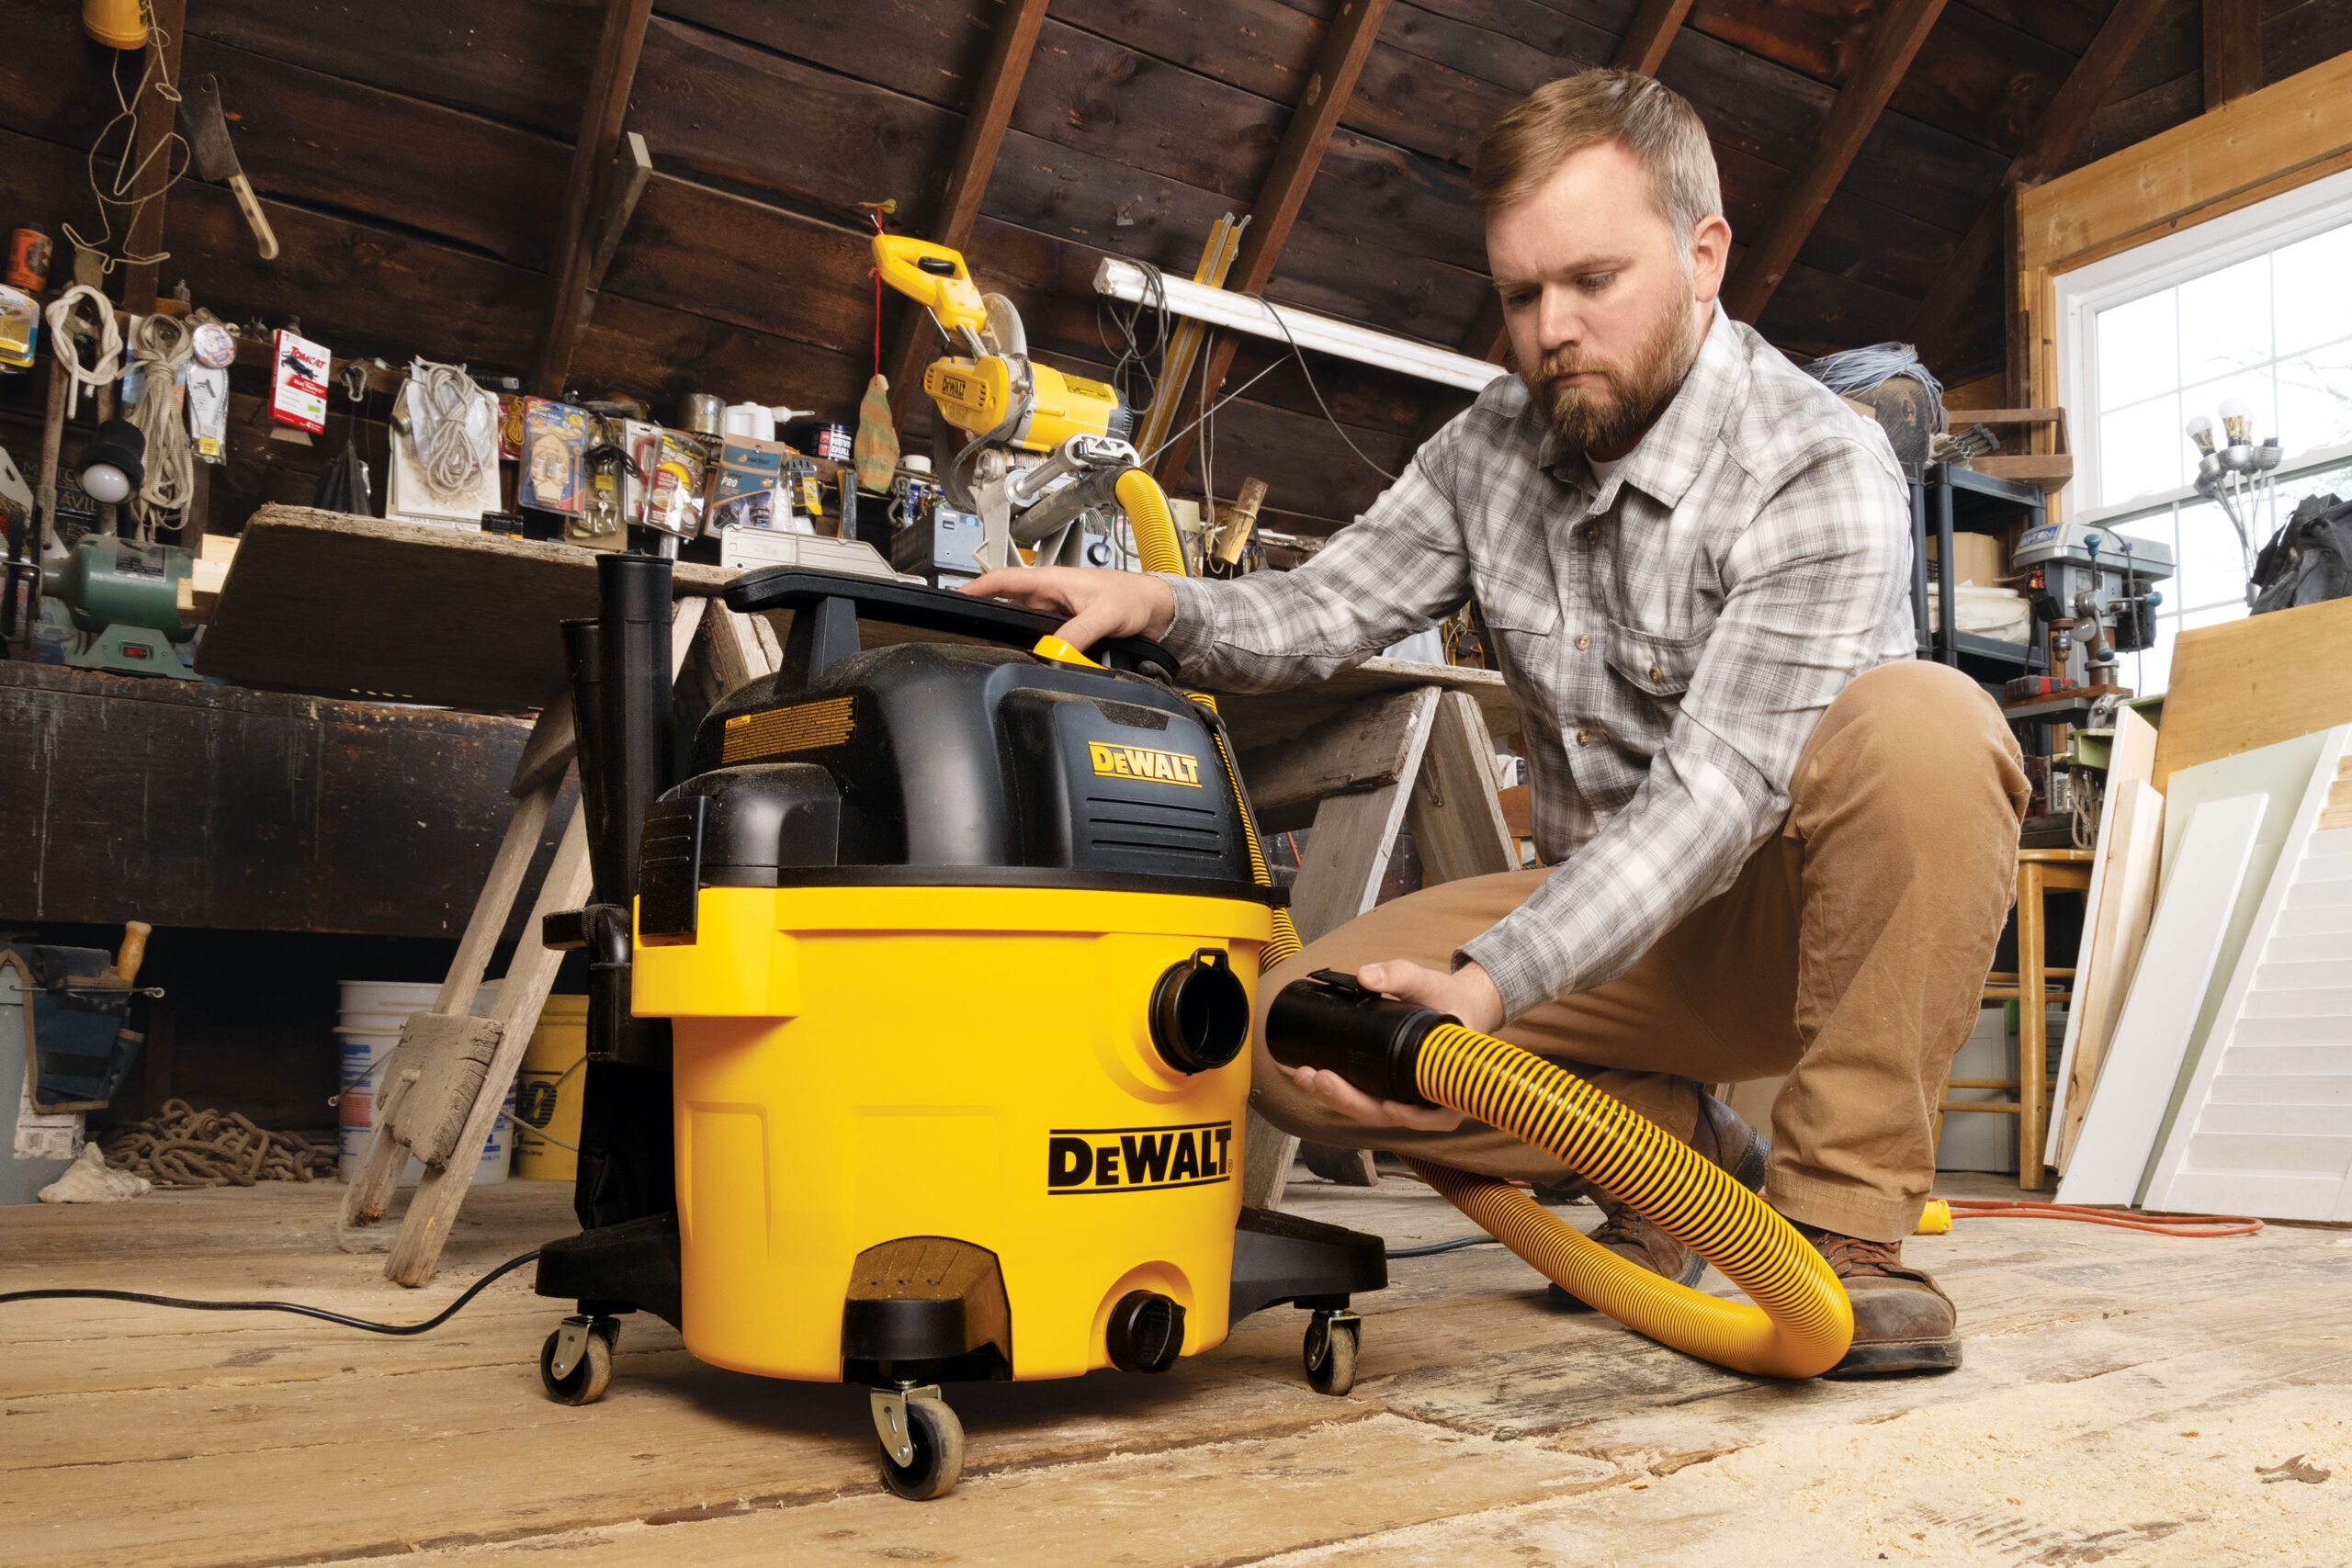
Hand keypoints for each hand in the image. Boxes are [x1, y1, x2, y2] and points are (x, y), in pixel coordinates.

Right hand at [961, 566, 1176, 652]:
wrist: (1155, 609)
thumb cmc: (1133, 598)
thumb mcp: (1104, 615)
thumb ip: (1077, 633)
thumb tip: (1052, 651)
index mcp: (1052, 580)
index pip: (1004, 580)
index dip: (976, 588)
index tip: (954, 597)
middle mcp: (1049, 593)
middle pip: (1005, 603)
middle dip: (983, 613)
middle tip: (959, 628)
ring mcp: (1054, 610)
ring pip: (1019, 621)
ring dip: (1004, 630)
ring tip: (983, 643)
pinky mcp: (1063, 625)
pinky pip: (1036, 634)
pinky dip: (1024, 642)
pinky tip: (1017, 652)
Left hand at [1287, 960, 1504, 1133]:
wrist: (1458, 1004)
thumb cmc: (1449, 999)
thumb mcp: (1429, 982)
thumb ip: (1399, 975)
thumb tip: (1365, 977)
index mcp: (1451, 1079)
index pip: (1435, 1114)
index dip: (1412, 1116)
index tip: (1389, 1105)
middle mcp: (1429, 1096)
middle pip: (1389, 1113)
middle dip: (1350, 1101)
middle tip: (1320, 1078)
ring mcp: (1407, 1095)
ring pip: (1371, 1110)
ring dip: (1336, 1098)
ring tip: (1305, 1076)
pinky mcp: (1391, 1087)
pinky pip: (1366, 1097)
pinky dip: (1340, 1091)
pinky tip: (1313, 1077)